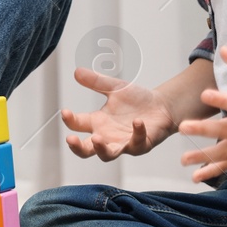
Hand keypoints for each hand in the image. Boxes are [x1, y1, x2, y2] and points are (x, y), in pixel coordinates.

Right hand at [61, 66, 176, 160]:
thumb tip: (76, 71)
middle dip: (77, 147)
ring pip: (108, 155)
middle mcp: (107, 136)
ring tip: (97, 139)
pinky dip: (136, 132)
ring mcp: (123, 143)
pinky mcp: (141, 144)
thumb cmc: (136, 100)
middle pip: (87, 150)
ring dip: (101, 149)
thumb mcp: (115, 87)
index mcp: (98, 122)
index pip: (77, 125)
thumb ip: (96, 81)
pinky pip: (137, 143)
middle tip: (71, 139)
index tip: (65, 111)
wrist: (161, 105)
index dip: (69, 120)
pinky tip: (137, 121)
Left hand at [176, 46, 226, 182]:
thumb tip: (222, 47)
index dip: (218, 98)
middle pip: (222, 130)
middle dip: (202, 129)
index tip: (205, 93)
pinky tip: (194, 177)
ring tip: (182, 160)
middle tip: (183, 127)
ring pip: (222, 152)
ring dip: (201, 157)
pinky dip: (212, 172)